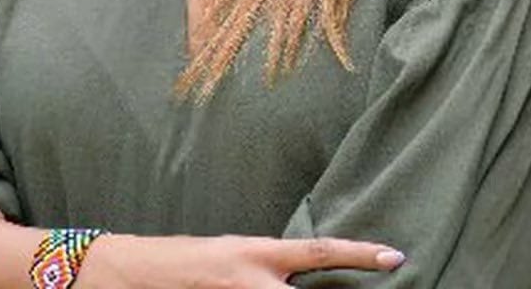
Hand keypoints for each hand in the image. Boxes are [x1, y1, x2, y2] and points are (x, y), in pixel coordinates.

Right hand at [78, 232, 404, 288]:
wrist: (134, 273)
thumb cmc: (186, 262)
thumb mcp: (232, 253)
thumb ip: (269, 266)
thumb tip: (301, 273)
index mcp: (257, 253)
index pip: (319, 251)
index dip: (359, 253)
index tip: (395, 255)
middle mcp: (253, 279)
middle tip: (381, 274)